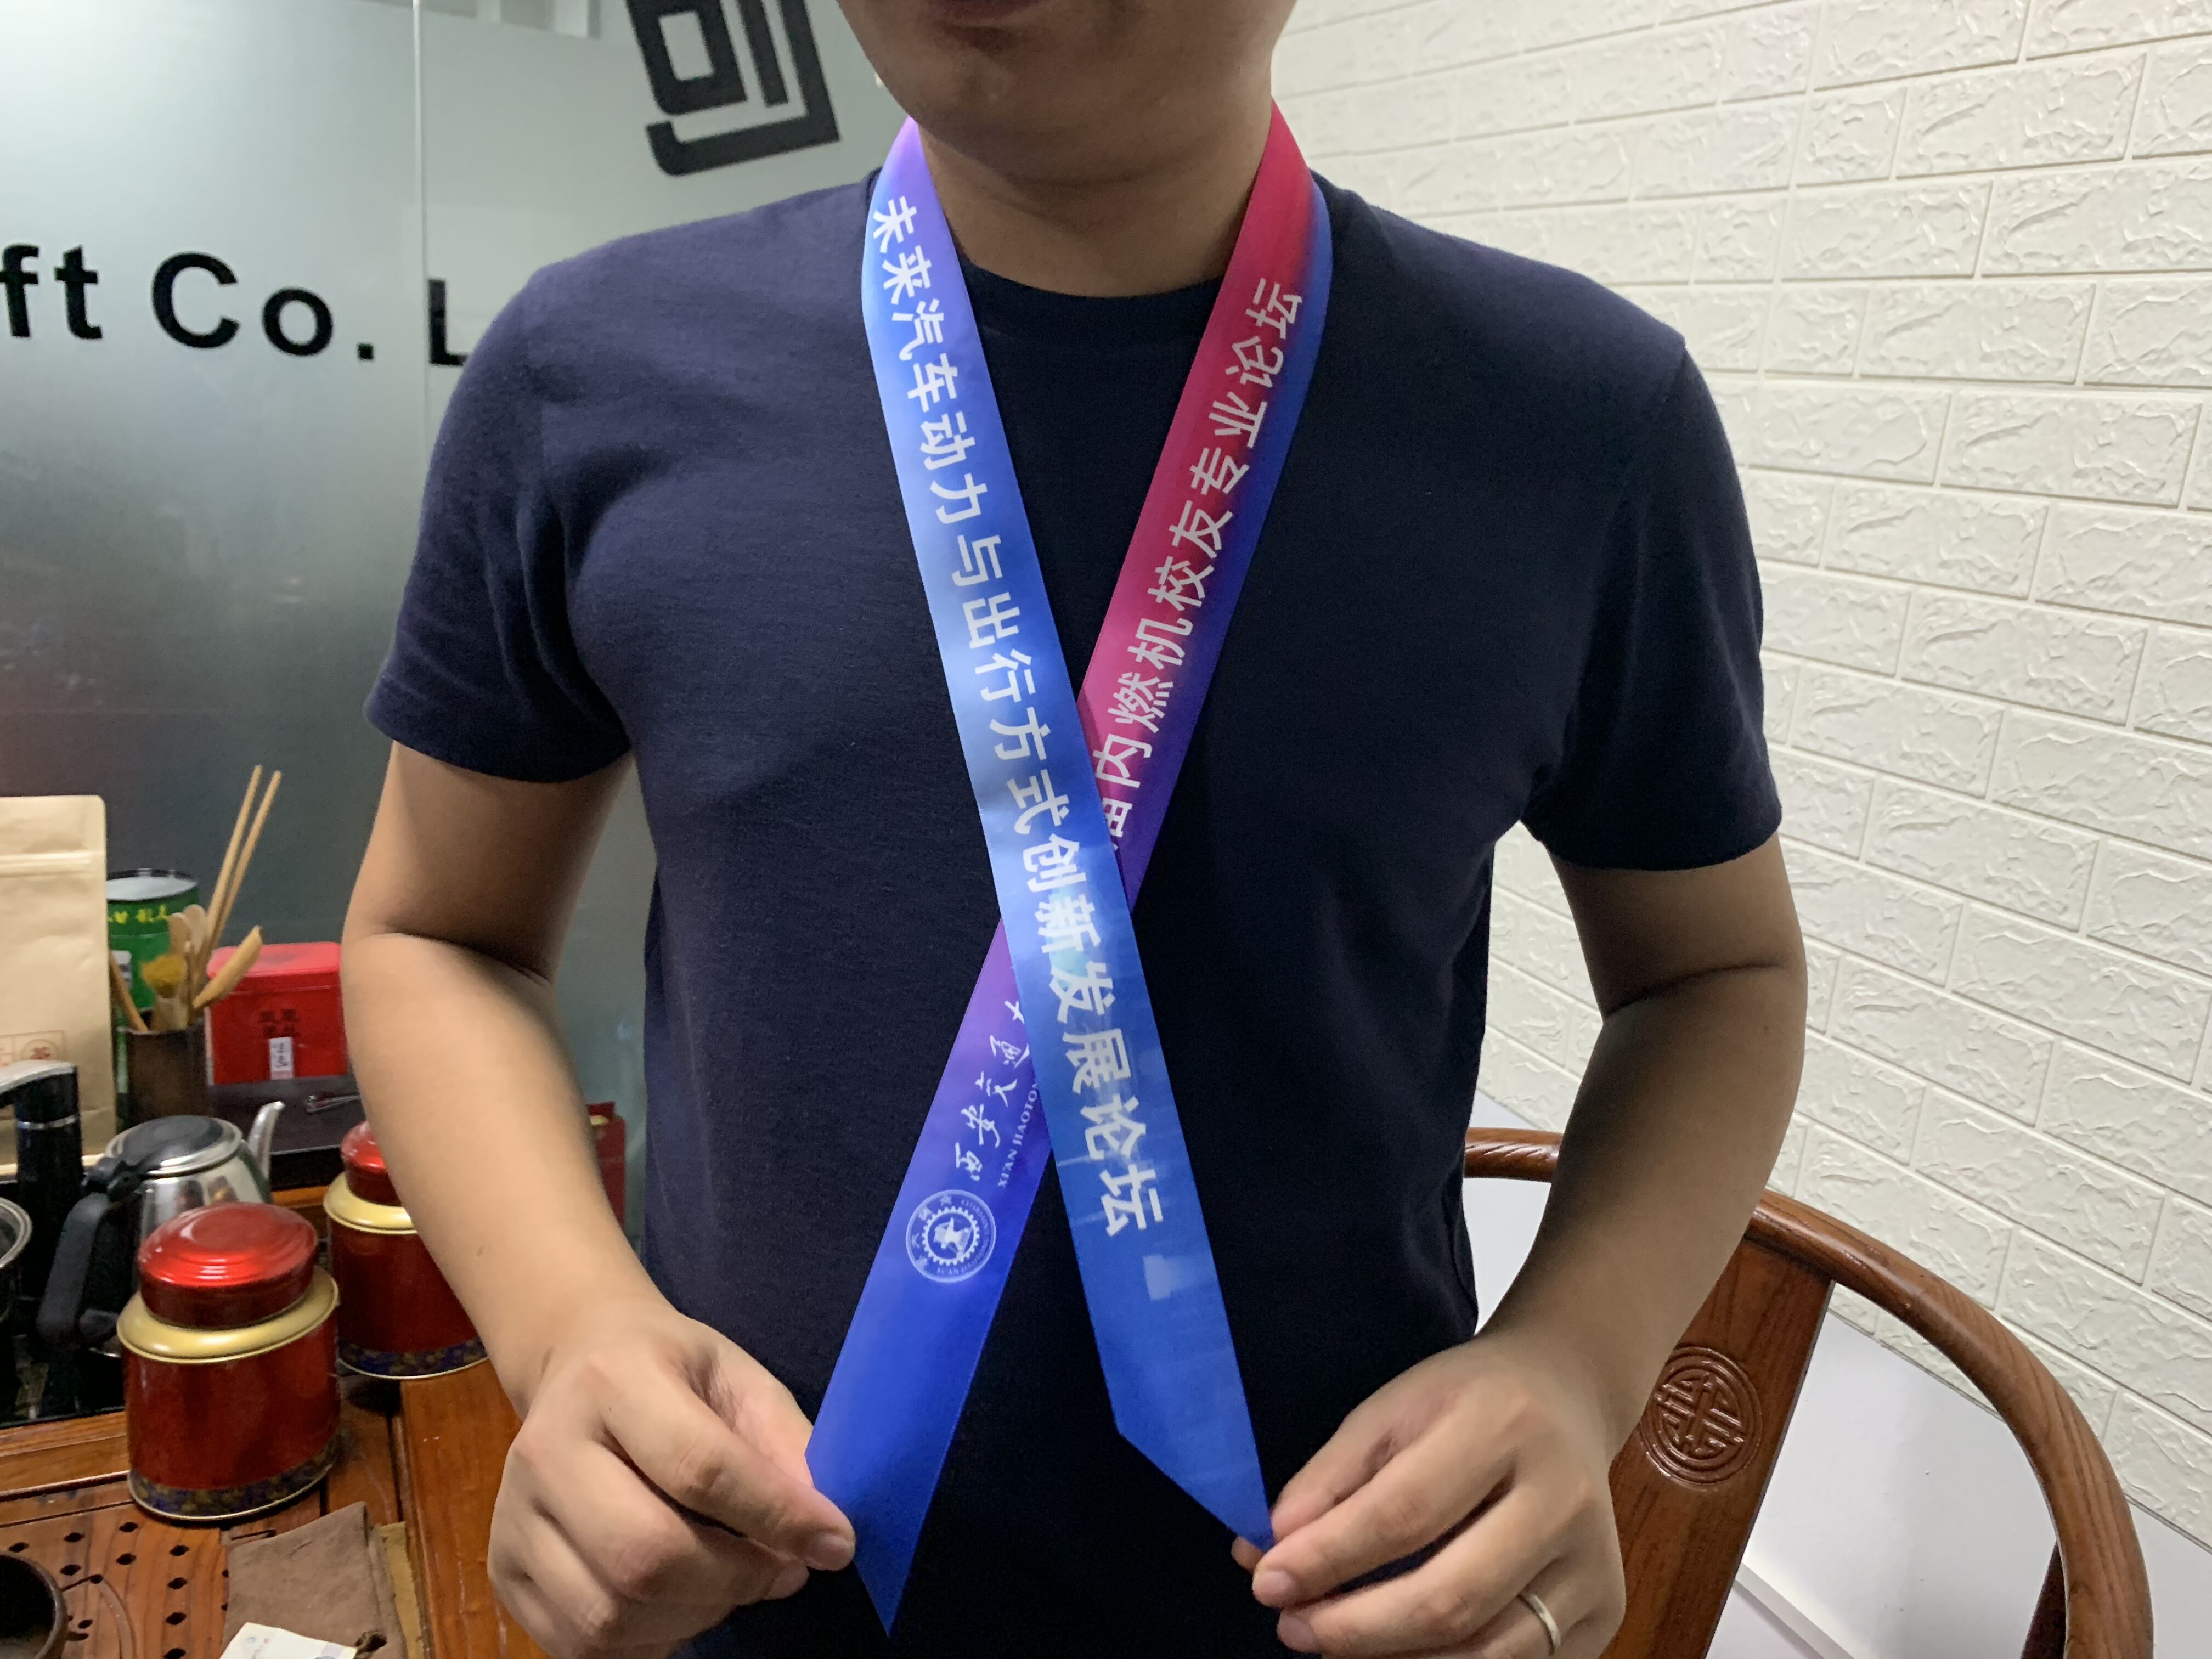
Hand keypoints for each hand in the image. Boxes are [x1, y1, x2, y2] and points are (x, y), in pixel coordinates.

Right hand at [488, 1292, 855, 1658]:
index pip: (702, 1467)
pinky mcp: (503, 1571)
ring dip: (696, 1616)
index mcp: (615, 1381)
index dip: (778, 1517)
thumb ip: (785, 1445)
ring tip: (733, 1584)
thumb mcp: (739, 1378)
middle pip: (648, 1555)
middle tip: (782, 1572)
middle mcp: (549, 1449)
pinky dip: (647, 1641)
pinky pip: (578, 1645)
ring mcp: (515, 1517)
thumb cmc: (672, 1371)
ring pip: (610, 1614)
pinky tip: (681, 1604)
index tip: (835, 1544)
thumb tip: (825, 1529)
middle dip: (737, 1580)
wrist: (578, 1363)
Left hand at [1232, 1329, 1626, 1656]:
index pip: (1404, 1513)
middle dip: (1356, 1629)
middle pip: (1450, 1597)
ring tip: (1334, 1642)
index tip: (1267, 1582)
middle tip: (1293, 1630)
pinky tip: (1398, 1651)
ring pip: (1486, 1650)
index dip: (1328, 1558)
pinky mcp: (1606, 1611)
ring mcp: (1593, 1564)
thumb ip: (1329, 1479)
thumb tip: (1265, 1553)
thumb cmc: (1466, 1402)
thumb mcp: (1391, 1410)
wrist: (1567, 1395)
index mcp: (1504, 1427)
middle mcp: (1563, 1498)